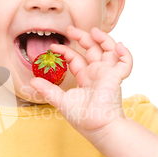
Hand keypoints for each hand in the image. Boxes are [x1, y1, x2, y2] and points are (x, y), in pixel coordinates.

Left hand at [30, 25, 132, 144]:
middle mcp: (97, 73)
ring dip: (103, 39)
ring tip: (93, 31)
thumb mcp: (60, 100)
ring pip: (109, 50)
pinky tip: (117, 45)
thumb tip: (31, 81)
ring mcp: (108, 74)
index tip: (54, 46)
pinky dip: (124, 53)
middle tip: (70, 29)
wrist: (96, 127)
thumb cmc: (82, 118)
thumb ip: (47, 90)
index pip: (76, 58)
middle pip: (92, 49)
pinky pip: (125, 62)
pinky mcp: (117, 77)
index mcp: (85, 78)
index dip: (66, 50)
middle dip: (82, 37)